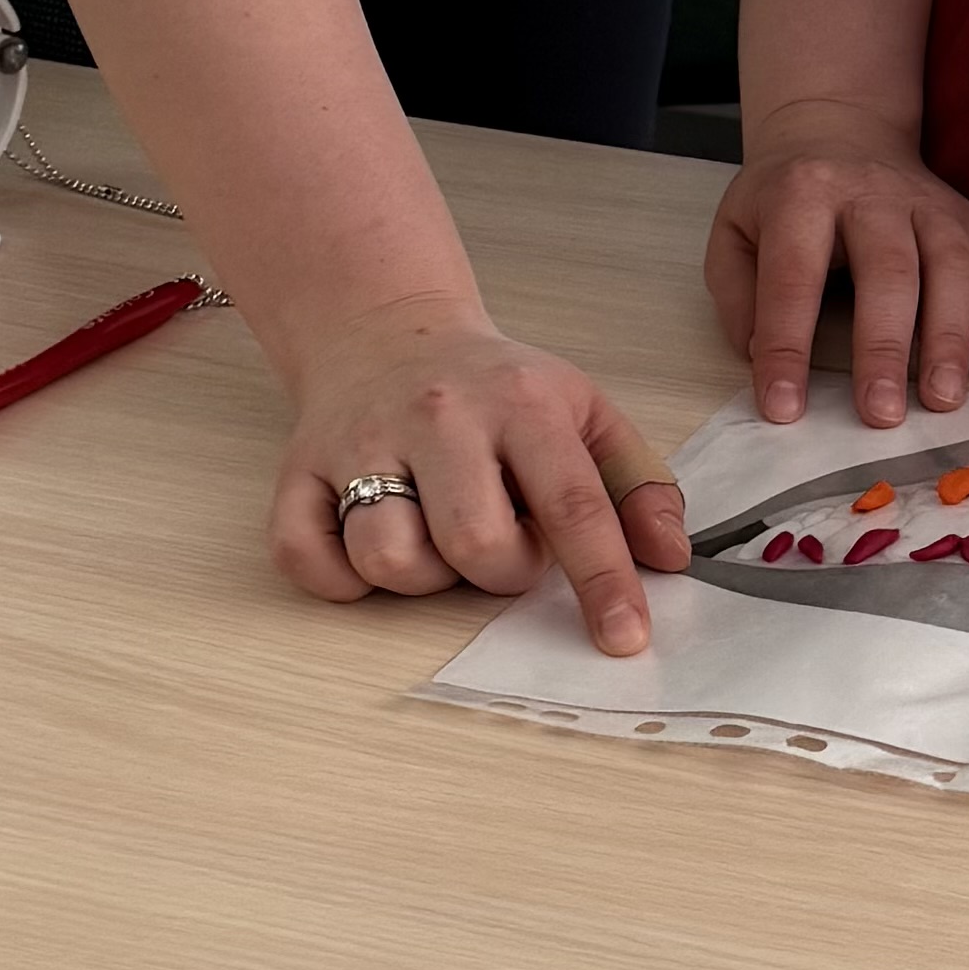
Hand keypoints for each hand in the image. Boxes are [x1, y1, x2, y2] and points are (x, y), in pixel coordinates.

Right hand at [269, 299, 690, 649]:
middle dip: (503, 571)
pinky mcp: (297, 470)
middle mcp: (438, 417)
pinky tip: (375, 541)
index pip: (573, 504)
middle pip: (476, 544)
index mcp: (521, 402)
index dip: (603, 580)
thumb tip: (671, 559)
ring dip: (424, 575)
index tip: (624, 637)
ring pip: (390, 557)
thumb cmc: (496, 390)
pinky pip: (308, 561)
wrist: (386, 332)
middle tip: (503, 541)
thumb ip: (638, 484)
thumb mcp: (583, 411)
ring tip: (437, 534)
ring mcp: (360, 442)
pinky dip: (341, 577)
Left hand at [707, 115, 968, 428]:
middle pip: (887, 269)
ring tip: (942, 400)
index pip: (793, 277)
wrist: (841, 131)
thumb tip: (762, 358)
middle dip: (885, 346)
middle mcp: (871, 193)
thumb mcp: (734, 232)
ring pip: (951, 268)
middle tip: (881, 415)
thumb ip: (740, 295)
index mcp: (802, 194)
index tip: (784, 408)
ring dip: (950, 339)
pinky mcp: (968, 220)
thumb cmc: (785, 200)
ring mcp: (929, 204)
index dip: (787, 345)